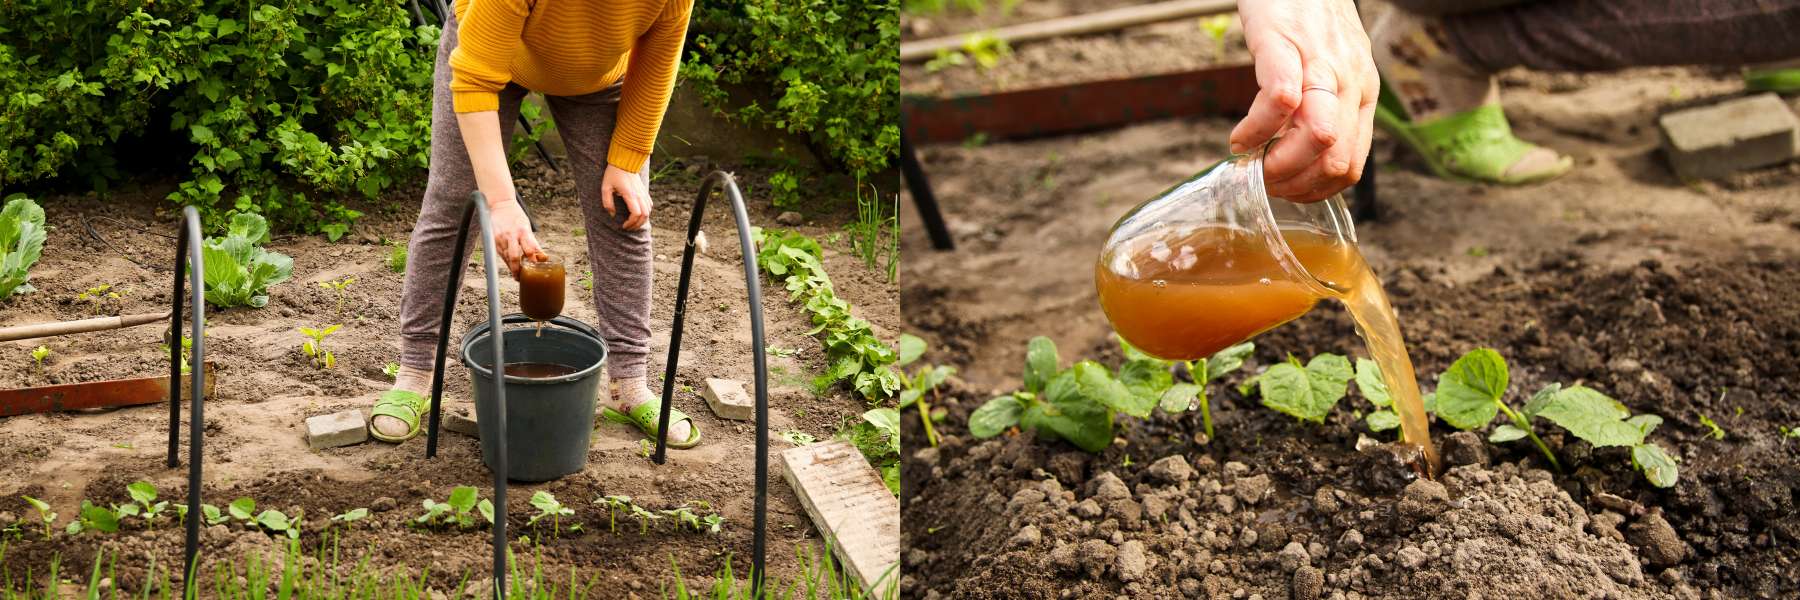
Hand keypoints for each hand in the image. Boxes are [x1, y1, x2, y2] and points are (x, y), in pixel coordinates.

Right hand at [485, 196, 543, 277]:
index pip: (531, 249)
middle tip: (523, 278)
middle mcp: (511, 235)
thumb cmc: (516, 217)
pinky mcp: (493, 240)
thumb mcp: (527, 227)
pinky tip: (510, 267)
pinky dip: (506, 262)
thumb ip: (531, 242)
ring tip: (518, 276)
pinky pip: (501, 255)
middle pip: (516, 257)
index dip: (535, 259)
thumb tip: (540, 258)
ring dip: (512, 268)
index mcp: (523, 231)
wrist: (500, 205)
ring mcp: (501, 238)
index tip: (539, 267)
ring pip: (507, 258)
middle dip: (519, 269)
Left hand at [600, 164, 651, 229]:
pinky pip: (649, 205)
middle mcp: (639, 195)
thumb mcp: (605, 187)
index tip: (623, 225)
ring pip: (648, 211)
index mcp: (630, 194)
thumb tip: (612, 214)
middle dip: (637, 225)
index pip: (636, 214)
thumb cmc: (613, 173)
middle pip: (645, 215)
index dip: (631, 223)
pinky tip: (638, 215)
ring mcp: (643, 193)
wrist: (625, 161)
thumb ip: (607, 202)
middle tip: (628, 228)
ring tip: (633, 223)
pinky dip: (646, 213)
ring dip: (642, 220)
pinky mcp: (644, 191)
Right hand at [1230, 0, 1377, 202]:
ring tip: (1251, 161)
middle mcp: (1350, 81)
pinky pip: (1280, 100)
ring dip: (1277, 164)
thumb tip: (1301, 156)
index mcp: (1362, 92)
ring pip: (1319, 136)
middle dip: (1293, 183)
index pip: (1351, 164)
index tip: (1283, 189)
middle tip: (1263, 180)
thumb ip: (1325, 108)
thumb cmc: (1307, 17)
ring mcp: (1319, 62)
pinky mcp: (1284, 44)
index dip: (1314, 190)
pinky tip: (1239, 136)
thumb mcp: (1332, 68)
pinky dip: (1255, 130)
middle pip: (1335, 158)